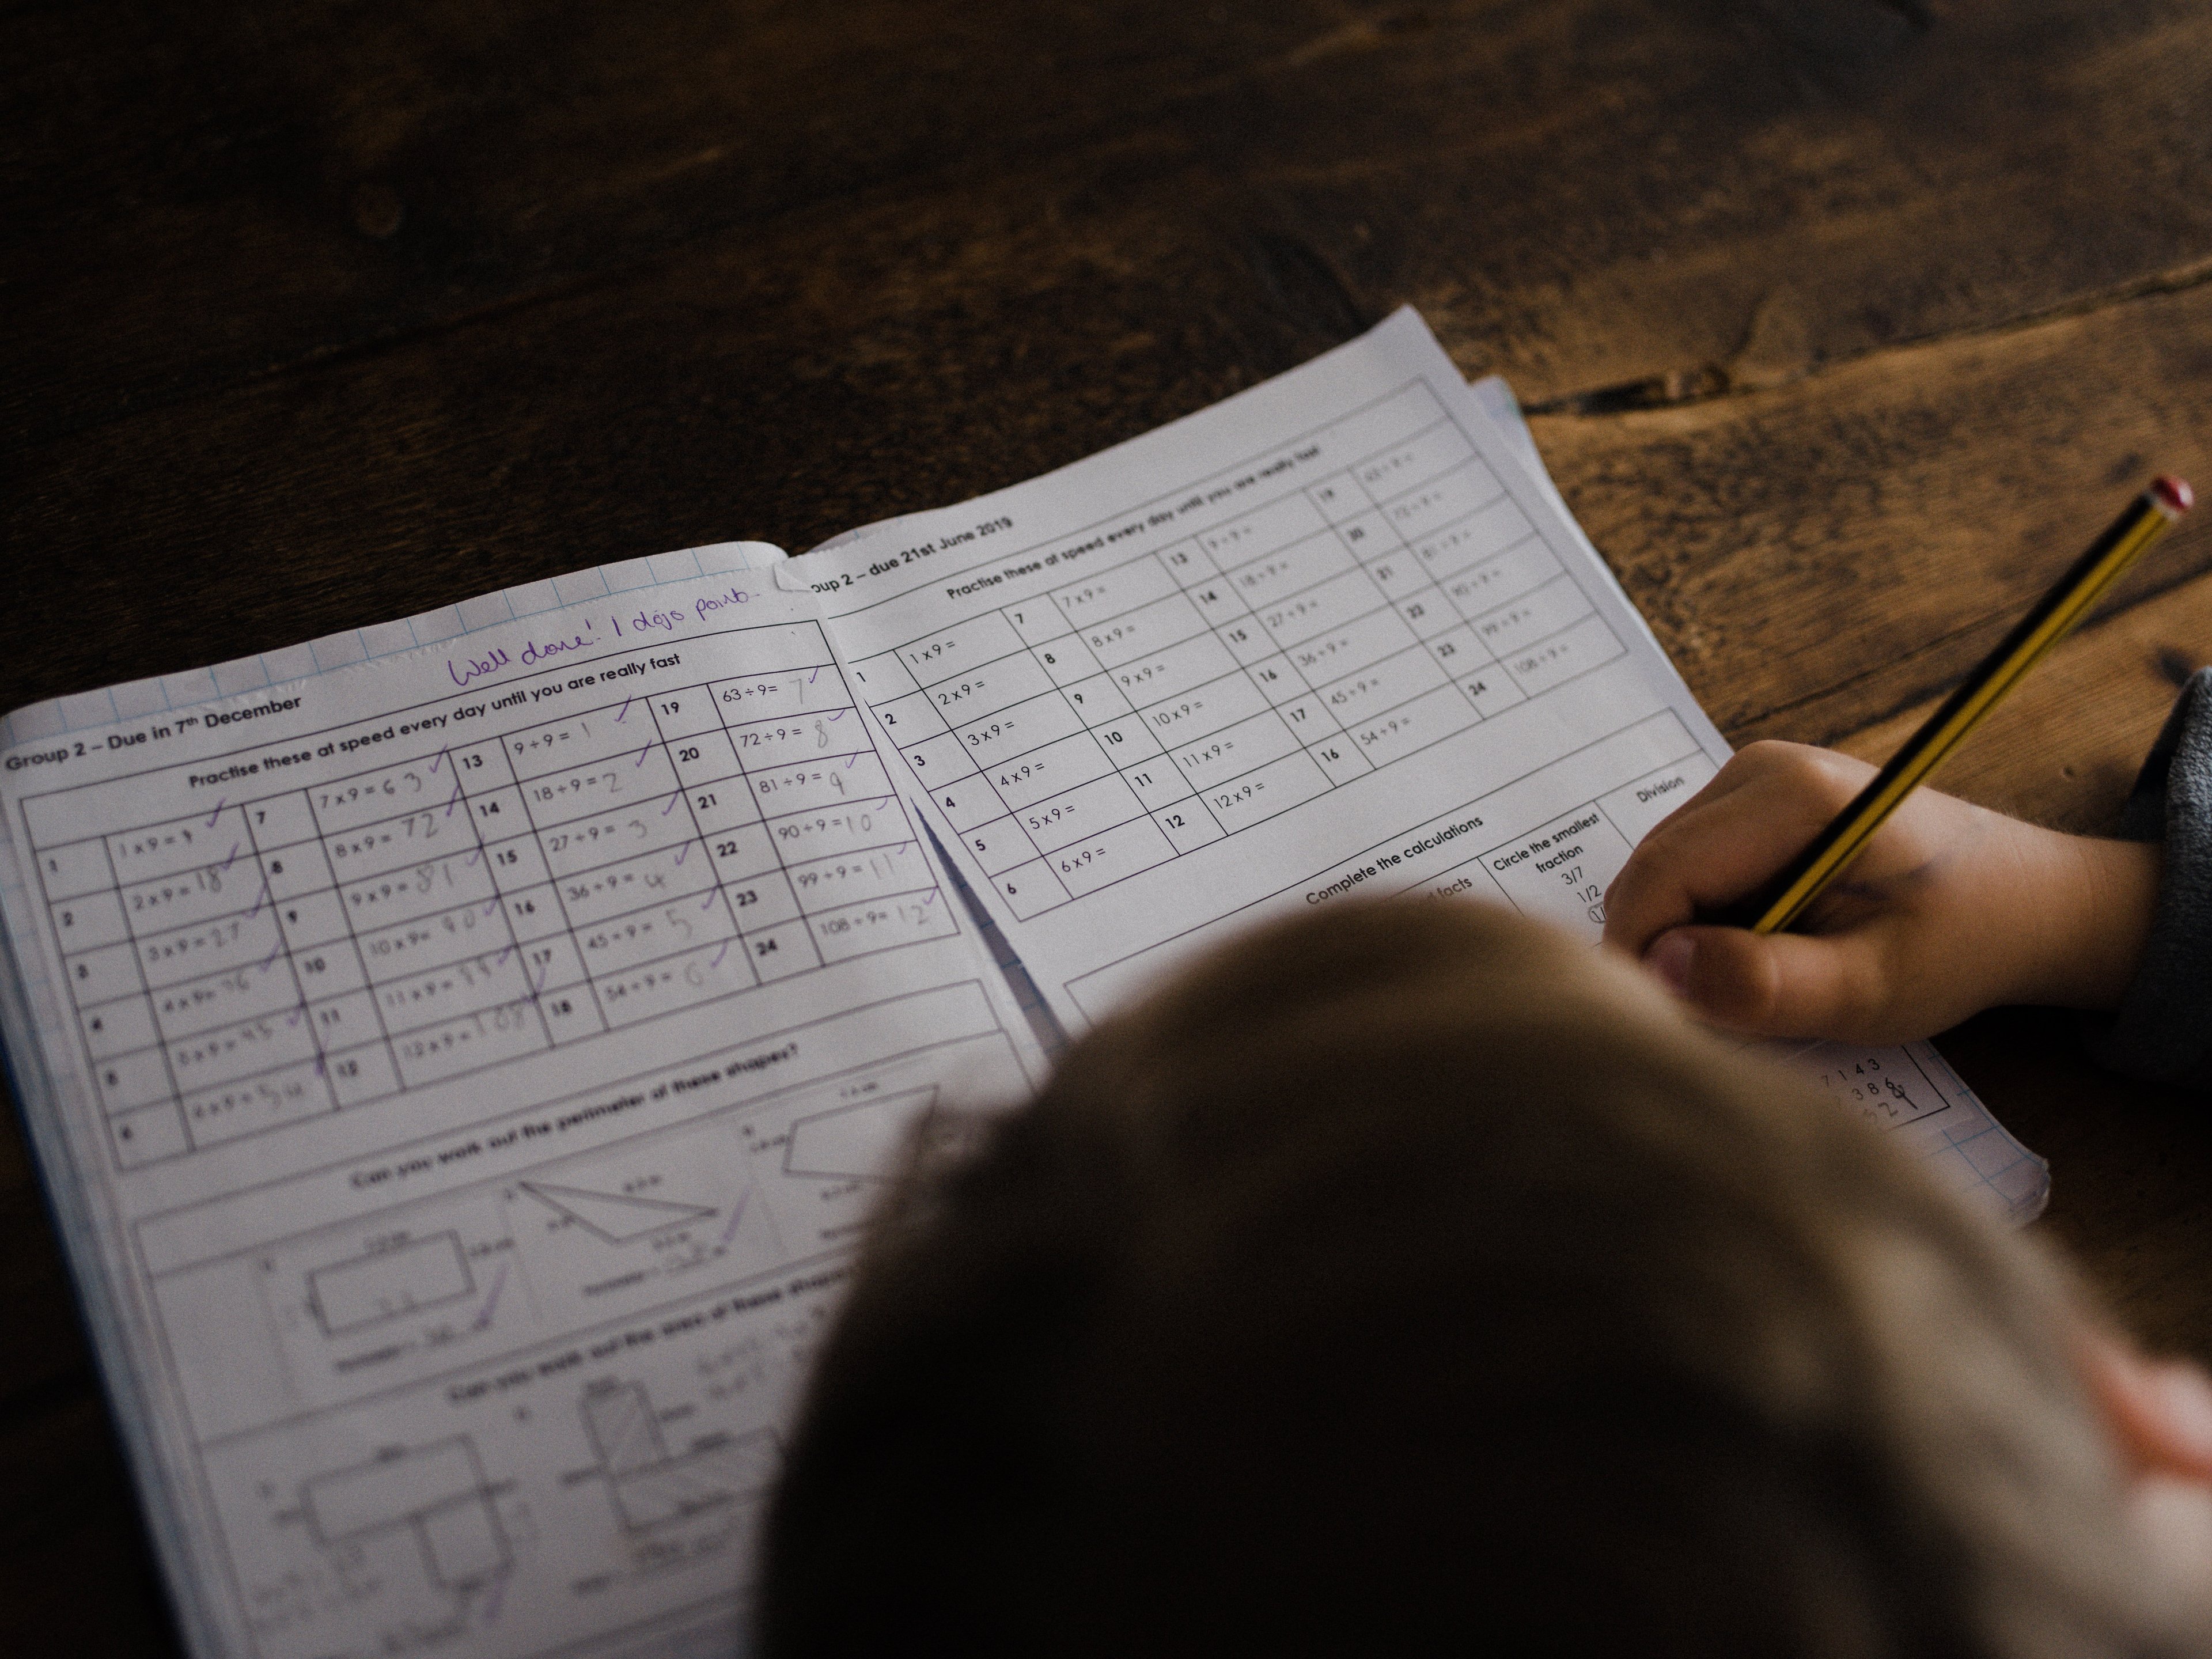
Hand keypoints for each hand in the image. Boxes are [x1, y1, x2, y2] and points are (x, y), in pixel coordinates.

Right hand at [1601, 741, 2162, 1042]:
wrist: (2021, 900)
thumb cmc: (1960, 944)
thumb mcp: (1874, 989)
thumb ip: (1770, 985)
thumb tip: (1663, 972)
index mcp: (1792, 795)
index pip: (1658, 878)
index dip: (1647, 960)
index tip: (1685, 1026)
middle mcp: (1757, 767)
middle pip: (1651, 875)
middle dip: (1672, 953)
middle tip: (1740, 1011)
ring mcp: (1749, 778)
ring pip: (1661, 878)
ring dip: (1692, 941)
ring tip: (1771, 972)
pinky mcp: (1747, 803)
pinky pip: (1687, 874)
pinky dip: (1708, 924)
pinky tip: (1771, 943)